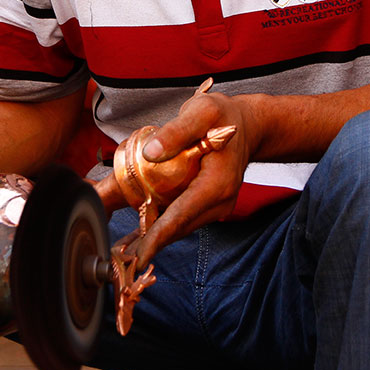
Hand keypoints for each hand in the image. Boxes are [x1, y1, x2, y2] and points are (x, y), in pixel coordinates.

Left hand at [131, 85, 261, 264]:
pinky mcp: (210, 205)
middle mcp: (219, 201)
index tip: (139, 257)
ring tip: (126, 250)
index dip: (158, 237)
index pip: (182, 216)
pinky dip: (165, 227)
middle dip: (152, 244)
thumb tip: (151, 152)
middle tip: (122, 257)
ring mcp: (216, 206)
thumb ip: (177, 131)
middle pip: (180, 228)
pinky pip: (184, 219)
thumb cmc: (224, 116)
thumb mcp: (201, 111)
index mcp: (217, 184)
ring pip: (181, 227)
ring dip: (156, 238)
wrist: (247, 125)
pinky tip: (143, 235)